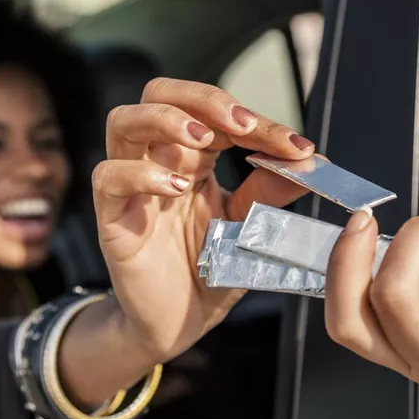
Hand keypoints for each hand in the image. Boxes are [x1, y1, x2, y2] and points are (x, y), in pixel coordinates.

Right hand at [93, 78, 314, 361]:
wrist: (179, 323)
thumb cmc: (208, 272)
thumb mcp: (248, 226)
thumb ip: (271, 190)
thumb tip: (311, 159)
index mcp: (192, 158)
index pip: (214, 115)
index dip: (256, 122)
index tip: (296, 145)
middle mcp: (158, 161)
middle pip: (158, 94)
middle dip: (200, 98)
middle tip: (239, 124)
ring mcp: (130, 188)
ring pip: (123, 123)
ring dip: (165, 120)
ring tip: (203, 140)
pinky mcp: (112, 219)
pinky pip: (108, 178)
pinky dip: (140, 173)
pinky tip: (175, 187)